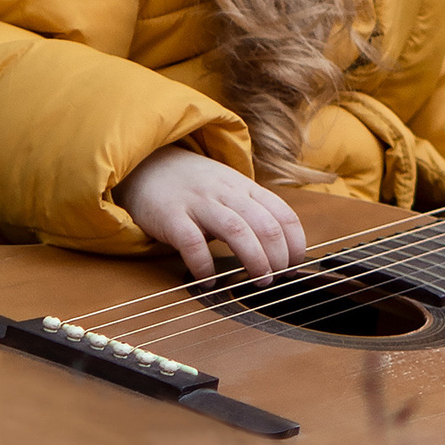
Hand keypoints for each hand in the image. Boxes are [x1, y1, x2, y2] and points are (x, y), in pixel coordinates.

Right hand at [114, 145, 308, 280]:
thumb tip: (279, 250)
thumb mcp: (229, 189)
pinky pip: (192, 242)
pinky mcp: (171, 216)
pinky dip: (204, 265)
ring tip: (259, 281)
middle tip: (279, 278)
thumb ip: (251, 211)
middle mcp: (226, 193)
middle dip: (278, 256)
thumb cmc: (195, 184)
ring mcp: (199, 203)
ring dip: (254, 259)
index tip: (296, 265)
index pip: (282, 213)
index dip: (295, 243)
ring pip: (236, 230)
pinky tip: (208, 281)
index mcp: (244, 187)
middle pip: (264, 224)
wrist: (149, 163)